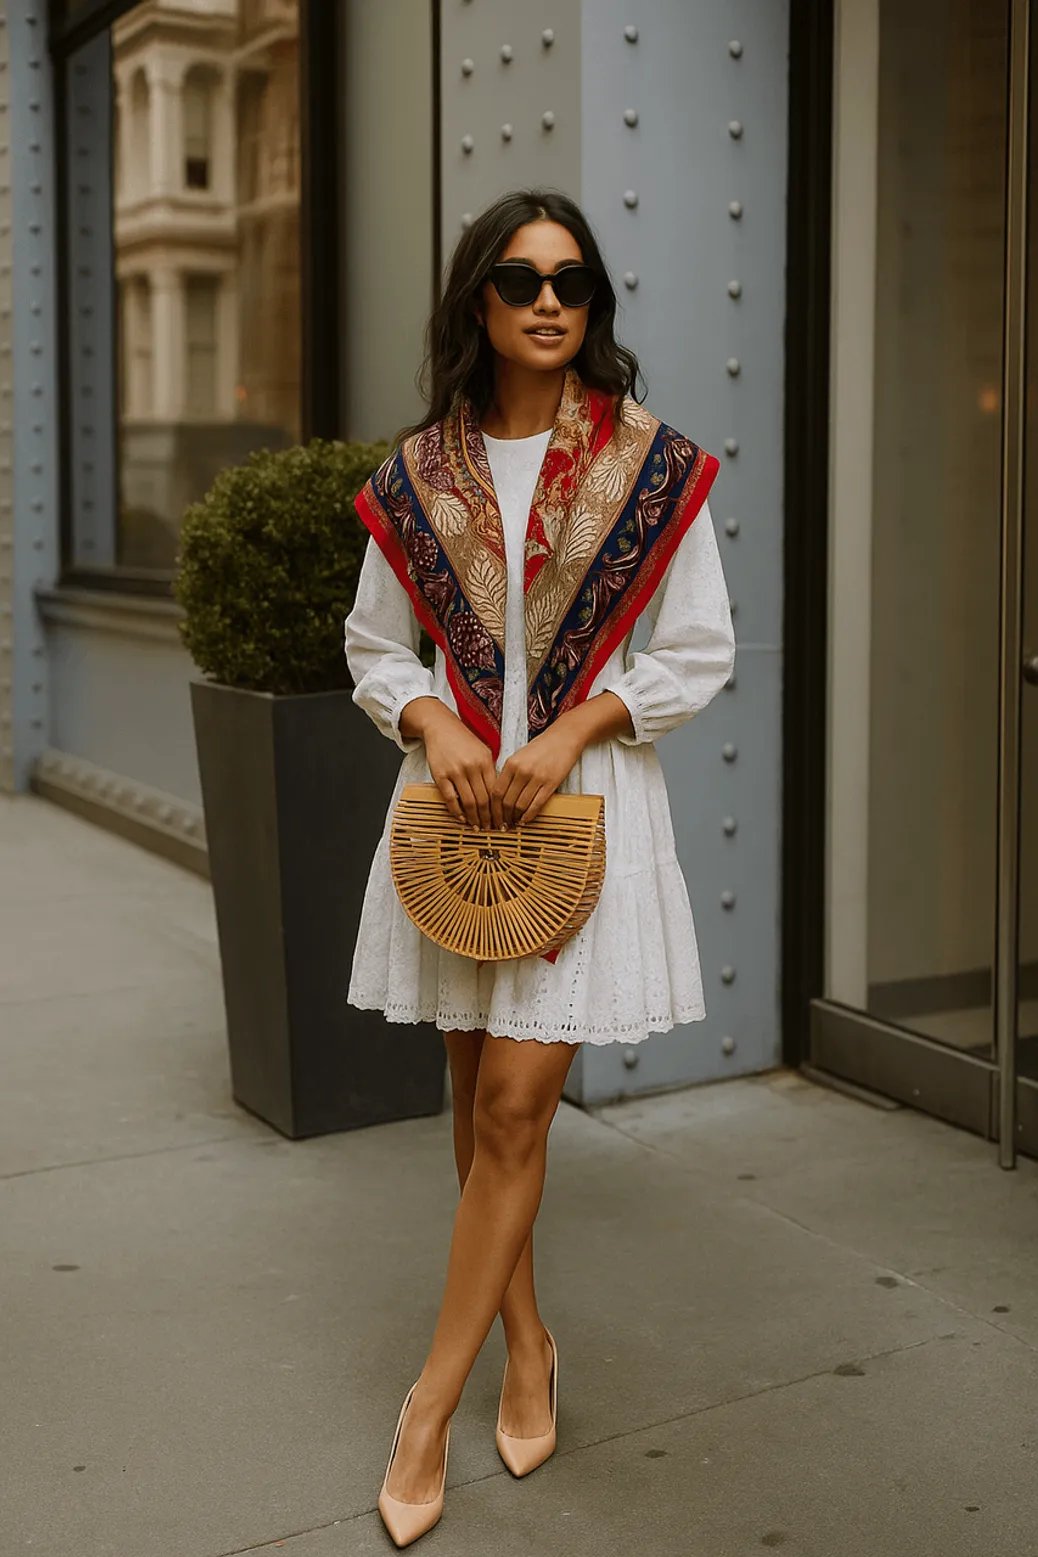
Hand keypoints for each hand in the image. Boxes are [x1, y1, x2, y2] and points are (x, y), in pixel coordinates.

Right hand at [400, 697, 496, 827]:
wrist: (441, 728)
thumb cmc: (464, 741)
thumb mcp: (483, 751)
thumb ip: (490, 771)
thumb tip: (497, 796)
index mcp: (485, 762)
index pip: (495, 792)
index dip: (499, 810)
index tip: (501, 820)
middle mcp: (472, 767)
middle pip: (483, 800)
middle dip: (488, 818)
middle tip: (490, 829)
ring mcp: (455, 772)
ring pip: (468, 802)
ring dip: (474, 818)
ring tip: (477, 827)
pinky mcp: (440, 775)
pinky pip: (450, 799)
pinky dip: (457, 812)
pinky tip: (462, 819)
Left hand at [490, 723, 583, 827]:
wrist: (564, 737)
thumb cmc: (541, 747)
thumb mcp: (519, 756)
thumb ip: (508, 773)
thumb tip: (499, 795)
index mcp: (511, 764)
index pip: (496, 792)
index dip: (493, 808)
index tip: (492, 816)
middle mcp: (522, 771)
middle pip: (506, 801)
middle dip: (503, 817)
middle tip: (502, 824)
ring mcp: (537, 778)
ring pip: (520, 805)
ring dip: (516, 818)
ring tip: (514, 823)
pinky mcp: (551, 783)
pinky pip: (537, 804)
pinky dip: (529, 815)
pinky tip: (526, 820)